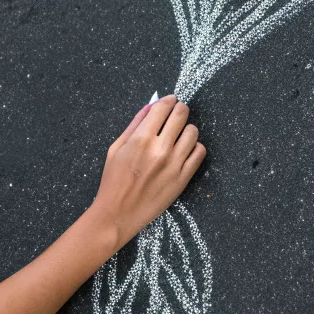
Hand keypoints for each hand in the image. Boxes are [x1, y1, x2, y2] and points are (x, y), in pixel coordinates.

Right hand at [90, 95, 205, 250]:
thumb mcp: (116, 148)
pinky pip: (199, 152)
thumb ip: (135, 124)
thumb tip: (151, 105)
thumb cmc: (113, 180)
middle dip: (180, 109)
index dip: (169, 100)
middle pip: (181, 115)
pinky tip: (184, 150)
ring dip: (187, 129)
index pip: (163, 108)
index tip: (171, 100)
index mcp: (141, 139)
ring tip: (179, 134)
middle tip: (177, 112)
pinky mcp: (183, 178)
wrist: (118, 214)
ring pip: (193, 132)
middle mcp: (160, 149)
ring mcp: (174, 164)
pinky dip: (194, 147)